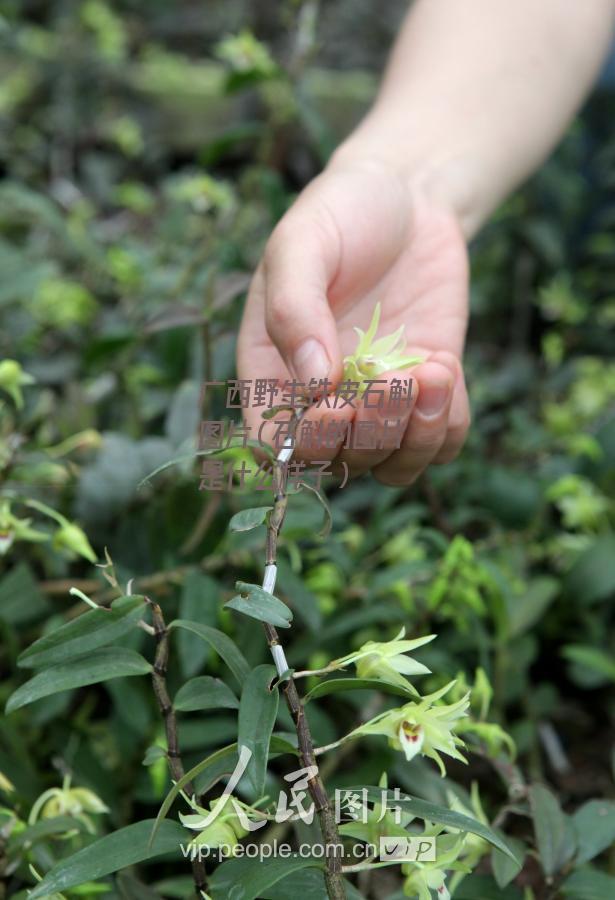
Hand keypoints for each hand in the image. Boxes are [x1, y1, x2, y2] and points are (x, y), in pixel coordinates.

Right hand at [237, 158, 470, 484]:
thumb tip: (315, 383)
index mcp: (273, 373)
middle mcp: (324, 401)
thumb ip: (294, 307)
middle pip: (341, 462)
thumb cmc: (339, 213)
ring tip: (432, 371)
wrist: (409, 197)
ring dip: (416, 436)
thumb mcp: (302, 243)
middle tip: (396, 376)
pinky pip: (442, 444)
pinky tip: (445, 367)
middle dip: (372, 434)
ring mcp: (379, 402)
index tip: (336, 405)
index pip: (278, 446)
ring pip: (394, 466)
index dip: (307, 444)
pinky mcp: (428, 395)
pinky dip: (448, 422)